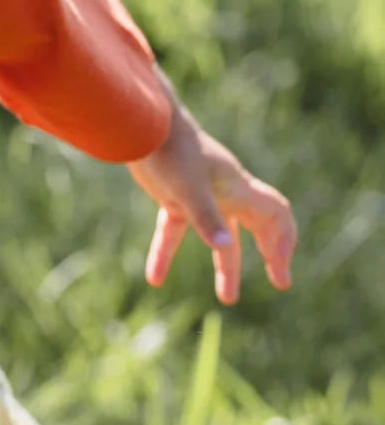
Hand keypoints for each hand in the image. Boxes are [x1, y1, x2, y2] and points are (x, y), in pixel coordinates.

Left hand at [128, 79, 295, 305]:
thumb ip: (206, 217)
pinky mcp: (173, 196)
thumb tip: (224, 246)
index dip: (284, 239)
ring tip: (227, 298)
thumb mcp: (188, 188)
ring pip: (219, 235)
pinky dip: (166, 253)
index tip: (280, 269)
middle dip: (271, 254)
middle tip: (281, 282)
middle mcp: (224, 191)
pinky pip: (175, 230)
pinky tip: (154, 278)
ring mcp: (199, 195)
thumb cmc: (170, 151)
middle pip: (256, 226)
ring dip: (225, 265)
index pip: (275, 214)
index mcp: (237, 188)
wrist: (139, 125)